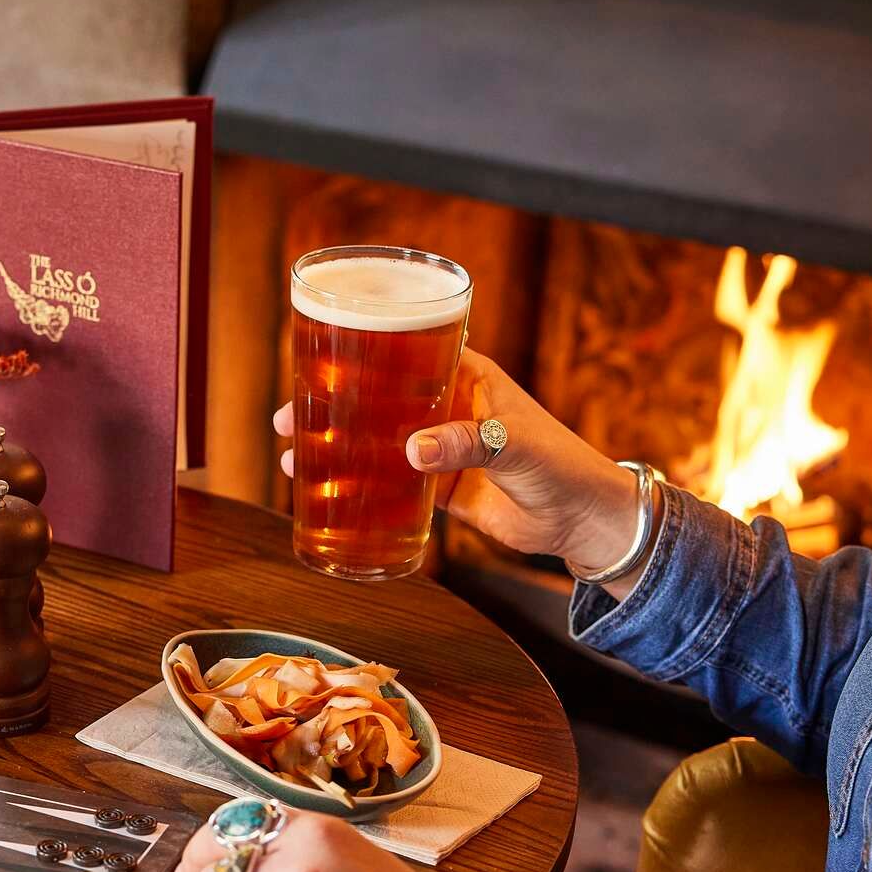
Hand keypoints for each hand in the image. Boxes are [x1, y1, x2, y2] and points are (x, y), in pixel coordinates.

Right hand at [276, 349, 638, 573]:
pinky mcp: (440, 486)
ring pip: (375, 438)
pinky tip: (326, 491)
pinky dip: (358, 483)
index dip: (359, 352)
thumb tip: (410, 452)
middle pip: (376, 396)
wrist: (585, 521)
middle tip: (285, 417)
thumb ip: (464, 444)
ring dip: (335, 446)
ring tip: (293, 458)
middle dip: (330, 404)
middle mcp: (446, 405)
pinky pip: (389, 480)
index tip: (317, 360)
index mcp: (465, 375)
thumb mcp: (513, 446)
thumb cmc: (562, 466)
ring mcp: (440, 446)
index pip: (404, 349)